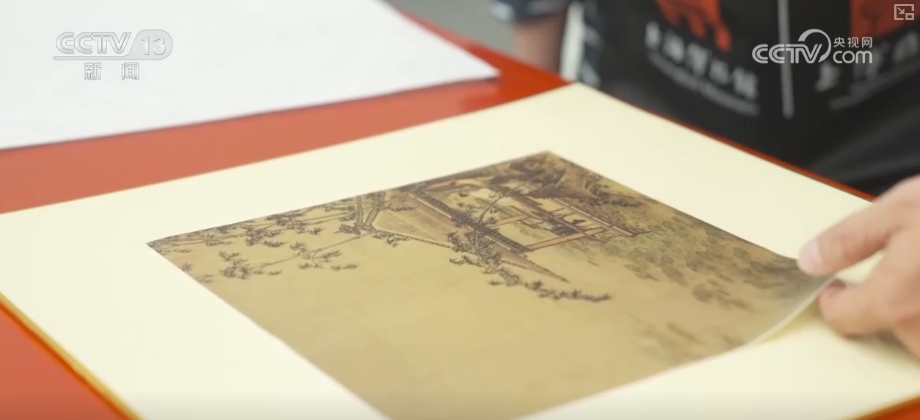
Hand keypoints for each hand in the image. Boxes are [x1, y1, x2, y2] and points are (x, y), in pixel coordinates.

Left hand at [797, 175, 919, 354]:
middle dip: (885, 304)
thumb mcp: (901, 210)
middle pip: (889, 330)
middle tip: (899, 269)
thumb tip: (809, 260)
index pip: (844, 320)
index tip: (837, 284)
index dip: (835, 300)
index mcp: (898, 300)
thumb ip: (851, 239)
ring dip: (916, 311)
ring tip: (918, 271)